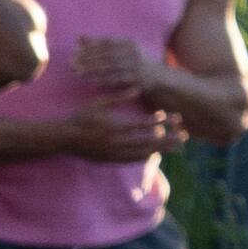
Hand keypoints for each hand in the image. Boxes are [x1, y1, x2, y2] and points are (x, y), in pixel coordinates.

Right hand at [56, 92, 178, 161]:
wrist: (62, 139)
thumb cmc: (80, 117)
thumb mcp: (97, 103)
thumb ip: (118, 97)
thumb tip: (137, 88)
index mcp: (114, 126)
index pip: (143, 125)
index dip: (160, 122)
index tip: (175, 118)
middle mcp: (116, 141)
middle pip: (147, 141)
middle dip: (168, 139)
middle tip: (185, 136)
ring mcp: (112, 153)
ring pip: (142, 153)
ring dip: (161, 150)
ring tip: (177, 147)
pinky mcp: (108, 160)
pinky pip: (130, 160)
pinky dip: (144, 157)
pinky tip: (154, 154)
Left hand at [64, 33, 154, 95]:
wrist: (161, 76)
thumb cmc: (139, 62)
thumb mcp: (124, 49)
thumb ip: (103, 44)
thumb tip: (79, 37)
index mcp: (130, 43)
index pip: (106, 43)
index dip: (90, 46)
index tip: (75, 51)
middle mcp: (133, 52)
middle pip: (106, 54)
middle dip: (88, 58)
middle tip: (71, 62)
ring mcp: (136, 65)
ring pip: (110, 66)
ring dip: (92, 69)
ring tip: (77, 71)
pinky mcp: (137, 78)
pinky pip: (117, 79)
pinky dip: (103, 79)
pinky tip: (91, 81)